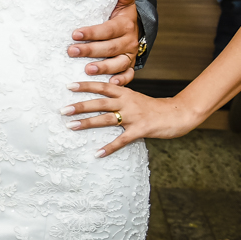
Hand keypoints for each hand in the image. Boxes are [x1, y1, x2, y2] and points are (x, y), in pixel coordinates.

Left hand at [61, 82, 201, 156]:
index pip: (102, 86)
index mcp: (125, 93)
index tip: (68, 85)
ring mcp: (133, 117)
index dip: (85, 85)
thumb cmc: (153, 107)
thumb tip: (99, 98)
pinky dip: (109, 147)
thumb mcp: (135, 97)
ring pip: (106, 119)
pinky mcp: (141, 130)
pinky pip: (121, 140)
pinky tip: (97, 153)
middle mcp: (127, 103)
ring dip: (87, 123)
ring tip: (70, 126)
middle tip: (62, 110)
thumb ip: (119, 97)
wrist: (178, 114)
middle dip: (80, 106)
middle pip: (99, 103)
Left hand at [68, 0, 138, 85]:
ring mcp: (130, 56)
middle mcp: (129, 42)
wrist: (136, 32)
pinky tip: (110, 83)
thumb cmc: (122, 19)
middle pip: (109, 48)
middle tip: (72, 51)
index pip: (107, 30)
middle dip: (90, 50)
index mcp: (125, 27)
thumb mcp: (124, 6)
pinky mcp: (129, 67)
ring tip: (87, 70)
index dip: (91, 32)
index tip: (74, 34)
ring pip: (118, 63)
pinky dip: (121, 80)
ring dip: (103, 67)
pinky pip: (128, 76)